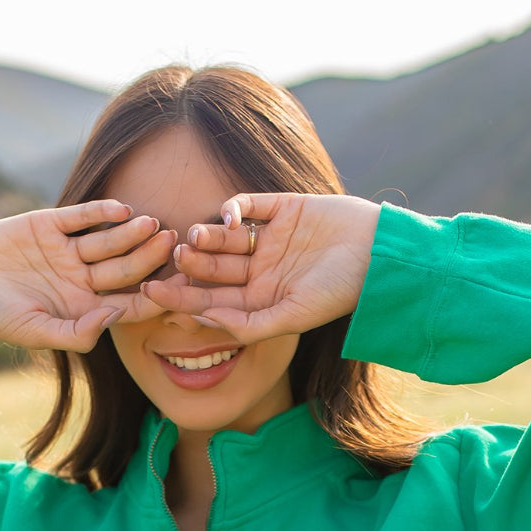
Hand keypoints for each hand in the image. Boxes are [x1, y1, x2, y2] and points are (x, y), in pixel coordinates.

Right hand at [0, 201, 177, 351]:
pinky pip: (81, 217)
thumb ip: (74, 334)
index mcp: (84, 310)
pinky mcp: (49, 225)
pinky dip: (100, 212)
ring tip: (154, 224)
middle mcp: (81, 280)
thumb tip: (111, 319)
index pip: (129, 305)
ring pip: (108, 241)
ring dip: (132, 233)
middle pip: (125, 269)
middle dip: (149, 258)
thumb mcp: (34, 332)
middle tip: (174, 244)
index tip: (179, 292)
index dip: (154, 298)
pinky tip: (122, 209)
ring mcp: (67, 251)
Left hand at [141, 193, 380, 343]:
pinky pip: (248, 205)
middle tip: (170, 259)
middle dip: (189, 266)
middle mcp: (260, 271)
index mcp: (258, 302)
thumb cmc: (338, 293)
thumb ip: (249, 325)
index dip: (179, 298)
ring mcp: (269, 239)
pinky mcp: (282, 208)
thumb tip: (205, 321)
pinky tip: (227, 216)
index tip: (151, 292)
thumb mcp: (292, 317)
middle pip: (212, 269)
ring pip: (224, 237)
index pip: (210, 301)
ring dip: (206, 237)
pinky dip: (233, 207)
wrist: (379, 254)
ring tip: (194, 238)